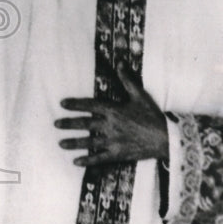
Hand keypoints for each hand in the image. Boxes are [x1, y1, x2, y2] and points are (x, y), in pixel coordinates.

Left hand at [54, 61, 168, 166]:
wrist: (167, 138)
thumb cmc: (153, 115)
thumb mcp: (140, 95)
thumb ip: (127, 80)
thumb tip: (120, 62)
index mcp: (114, 110)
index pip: (90, 105)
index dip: (75, 104)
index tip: (62, 104)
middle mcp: (110, 125)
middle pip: (85, 124)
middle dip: (69, 124)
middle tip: (56, 124)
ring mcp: (113, 141)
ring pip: (89, 142)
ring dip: (74, 143)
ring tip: (60, 143)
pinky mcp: (118, 154)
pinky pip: (100, 158)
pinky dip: (88, 160)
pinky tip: (76, 161)